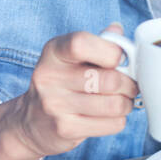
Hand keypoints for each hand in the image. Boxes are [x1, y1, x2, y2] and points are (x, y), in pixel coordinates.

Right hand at [0, 22, 138, 159]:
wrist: (31, 123)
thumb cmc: (61, 84)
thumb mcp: (70, 57)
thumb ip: (97, 42)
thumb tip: (118, 30)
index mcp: (53, 52)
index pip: (81, 43)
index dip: (110, 50)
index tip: (119, 59)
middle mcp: (50, 77)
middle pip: (109, 79)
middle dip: (129, 83)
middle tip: (129, 85)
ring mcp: (55, 105)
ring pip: (115, 104)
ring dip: (126, 103)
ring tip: (120, 101)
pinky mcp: (66, 129)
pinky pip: (112, 124)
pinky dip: (119, 120)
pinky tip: (108, 116)